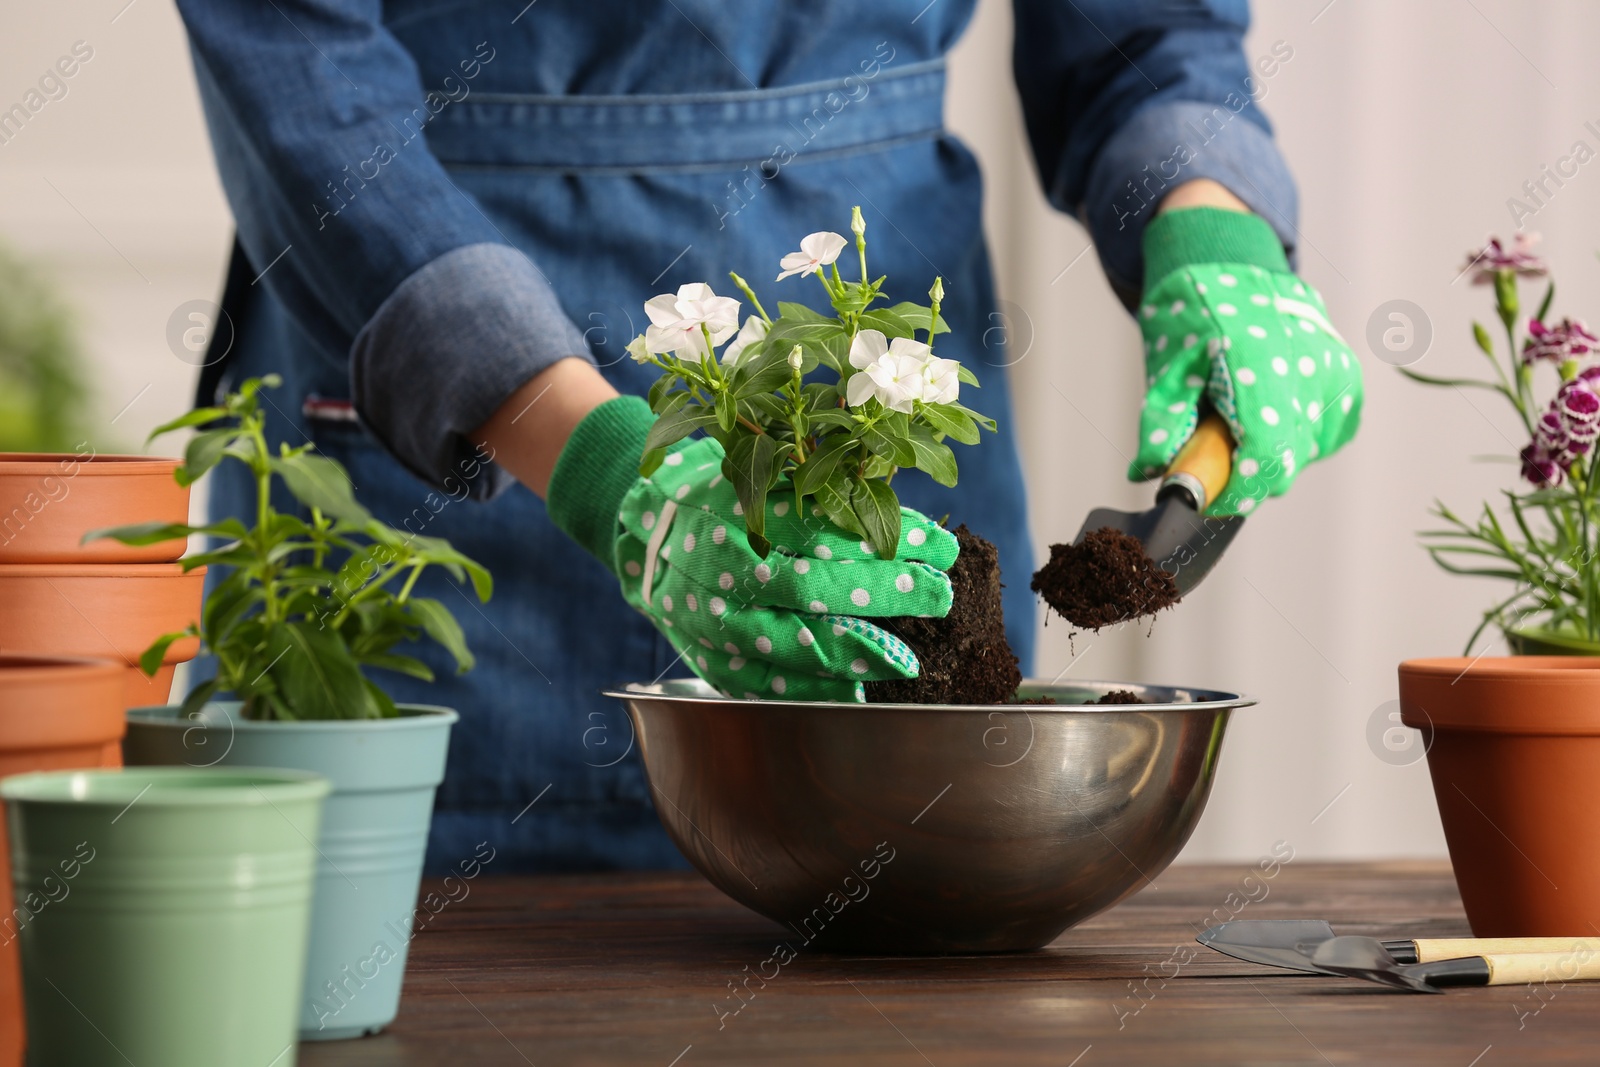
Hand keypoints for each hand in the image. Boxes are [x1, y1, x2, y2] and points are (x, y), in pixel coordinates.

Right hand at [546, 397, 958, 701]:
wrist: (641, 532)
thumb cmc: (716, 494)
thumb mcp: (758, 470)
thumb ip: (815, 483)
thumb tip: (888, 494)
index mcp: (738, 513)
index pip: (826, 528)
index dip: (888, 540)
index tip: (940, 546)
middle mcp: (722, 568)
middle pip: (814, 589)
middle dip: (885, 597)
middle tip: (939, 598)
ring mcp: (712, 619)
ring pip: (792, 644)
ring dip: (857, 656)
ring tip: (906, 661)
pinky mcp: (709, 656)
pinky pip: (765, 684)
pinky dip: (815, 692)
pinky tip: (858, 695)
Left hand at [1130, 207, 1362, 514]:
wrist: (1237, 268)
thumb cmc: (1195, 316)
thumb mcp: (1166, 368)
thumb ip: (1162, 425)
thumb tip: (1150, 474)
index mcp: (1260, 364)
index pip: (1265, 455)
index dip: (1237, 491)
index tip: (1208, 498)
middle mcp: (1309, 371)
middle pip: (1284, 463)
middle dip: (1243, 474)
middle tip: (1212, 451)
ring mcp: (1336, 376)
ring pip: (1304, 454)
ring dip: (1268, 453)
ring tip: (1238, 416)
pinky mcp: (1348, 382)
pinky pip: (1325, 437)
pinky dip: (1295, 438)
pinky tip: (1268, 410)